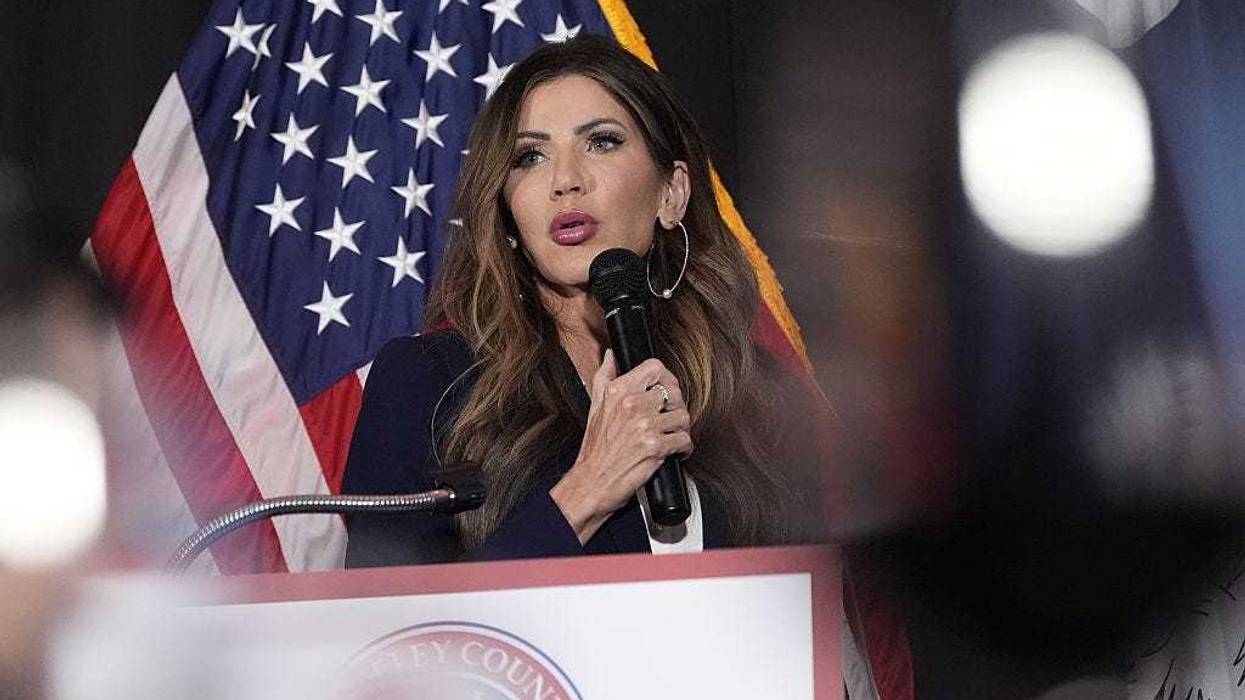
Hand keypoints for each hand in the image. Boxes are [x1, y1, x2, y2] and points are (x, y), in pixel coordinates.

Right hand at [550, 350, 692, 543]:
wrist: (591, 482)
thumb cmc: (594, 449)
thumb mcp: (595, 405)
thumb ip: (604, 376)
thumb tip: (610, 355)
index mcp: (618, 391)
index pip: (655, 368)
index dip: (667, 378)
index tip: (667, 389)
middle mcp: (632, 405)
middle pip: (674, 393)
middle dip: (675, 407)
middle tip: (670, 418)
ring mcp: (645, 426)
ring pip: (683, 416)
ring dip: (681, 428)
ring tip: (672, 435)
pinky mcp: (656, 447)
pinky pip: (684, 439)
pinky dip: (684, 448)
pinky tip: (675, 451)